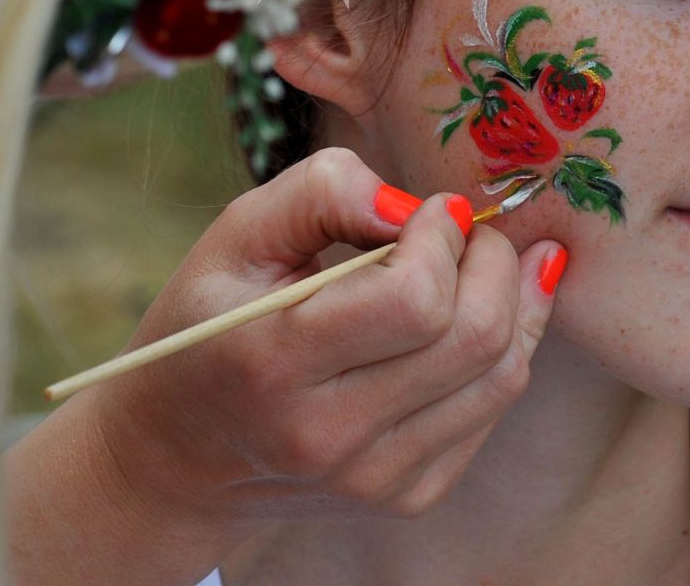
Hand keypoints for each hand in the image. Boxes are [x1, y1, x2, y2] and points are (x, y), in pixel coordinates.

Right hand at [7, 148, 564, 585]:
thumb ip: (319, 192)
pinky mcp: (406, 497)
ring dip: (514, 300)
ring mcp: (373, 479)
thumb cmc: (211, 324)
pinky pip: (492, 409)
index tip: (432, 210)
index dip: (442, 238)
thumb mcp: (235, 237)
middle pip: (474, 337)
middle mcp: (328, 437)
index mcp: (273, 365)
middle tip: (469, 229)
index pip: (413, 300)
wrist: (176, 456)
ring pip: (502, 375)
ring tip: (485, 259)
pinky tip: (481, 309)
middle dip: (493, 260)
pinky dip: (504, 348)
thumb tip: (411, 204)